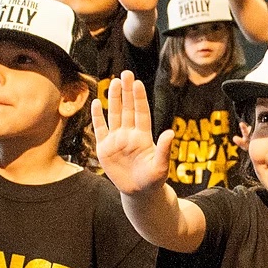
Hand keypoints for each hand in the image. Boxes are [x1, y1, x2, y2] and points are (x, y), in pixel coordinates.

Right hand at [91, 70, 173, 193]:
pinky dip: (97, 117)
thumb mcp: (161, 167)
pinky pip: (100, 129)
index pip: (141, 113)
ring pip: (114, 114)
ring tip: (114, 82)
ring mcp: (116, 140)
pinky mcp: (104, 148)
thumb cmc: (153, 180)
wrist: (139, 193)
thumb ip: (164, 149)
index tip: (138, 83)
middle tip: (126, 73)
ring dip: (114, 99)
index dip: (139, 98)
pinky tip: (96, 102)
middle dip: (126, 91)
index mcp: (144, 137)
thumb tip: (170, 133)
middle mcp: (130, 134)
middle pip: (127, 109)